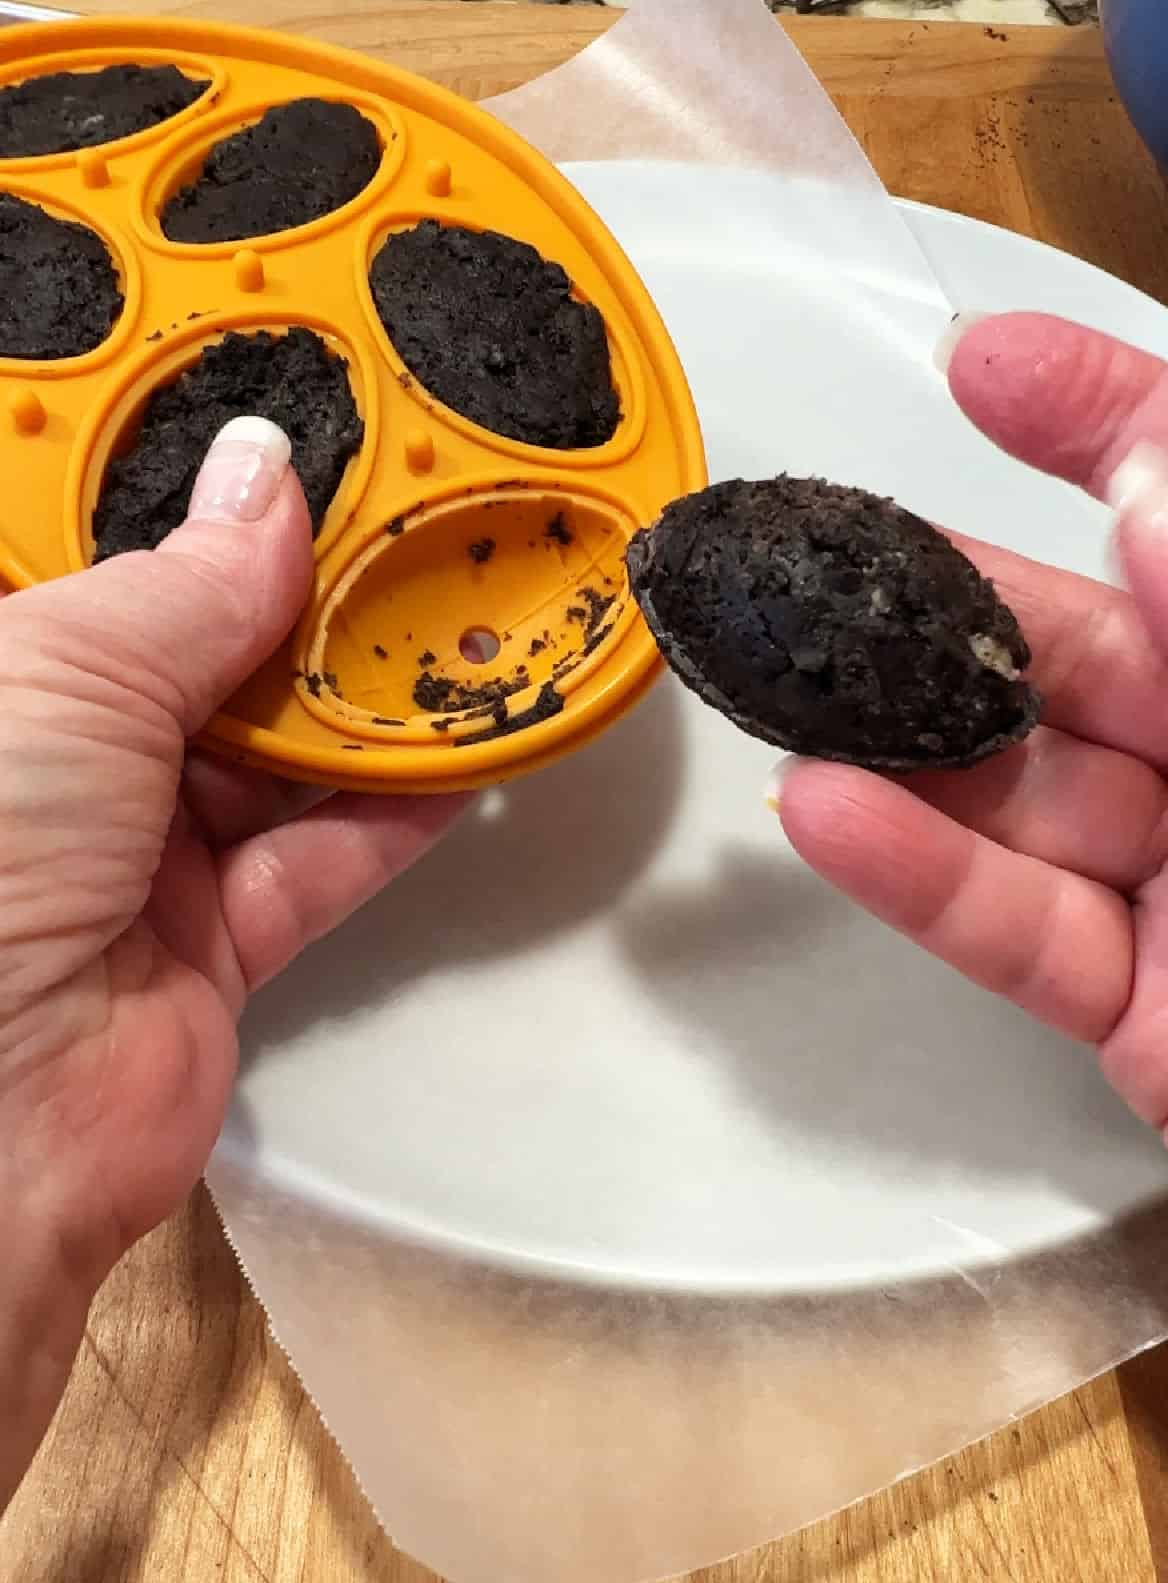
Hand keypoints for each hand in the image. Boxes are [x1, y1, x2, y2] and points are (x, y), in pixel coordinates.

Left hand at [0, 419, 464, 1507]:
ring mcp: (127, 853)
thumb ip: (184, 580)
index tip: (256, 404)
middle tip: (393, 500)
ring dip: (359, 694)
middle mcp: (49, 756)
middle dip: (288, 583)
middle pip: (188, 645)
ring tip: (459, 608)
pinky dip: (391, 810)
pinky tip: (466, 748)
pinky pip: (317, 857)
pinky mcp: (209, 941)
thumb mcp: (62, 671)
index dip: (159, 476)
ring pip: (267, 750)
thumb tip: (267, 474)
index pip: (77, 545)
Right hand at [775, 313, 1167, 1176]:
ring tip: (783, 685)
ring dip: (902, 744)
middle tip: (830, 557)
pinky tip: (825, 815)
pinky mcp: (1142, 1014)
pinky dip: (921, 880)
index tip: (988, 365)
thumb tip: (1151, 492)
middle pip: (1092, 653)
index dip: (1111, 422)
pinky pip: (1020, 931)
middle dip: (958, 600)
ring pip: (1028, 794)